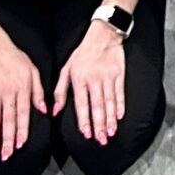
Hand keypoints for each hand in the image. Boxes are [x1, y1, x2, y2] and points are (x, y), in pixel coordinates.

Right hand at [0, 36, 47, 161]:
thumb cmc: (16, 59)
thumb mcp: (34, 71)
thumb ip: (39, 92)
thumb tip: (45, 110)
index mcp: (22, 88)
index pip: (23, 113)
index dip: (21, 129)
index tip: (20, 143)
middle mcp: (8, 93)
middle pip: (7, 119)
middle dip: (7, 139)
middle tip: (6, 154)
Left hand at [50, 20, 128, 146]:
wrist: (102, 35)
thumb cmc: (82, 54)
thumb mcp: (66, 69)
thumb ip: (59, 91)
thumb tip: (54, 111)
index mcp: (79, 79)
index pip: (82, 104)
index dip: (84, 120)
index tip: (87, 134)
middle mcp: (94, 79)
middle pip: (97, 106)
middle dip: (100, 124)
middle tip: (101, 139)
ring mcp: (108, 77)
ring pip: (109, 101)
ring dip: (111, 118)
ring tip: (111, 131)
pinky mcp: (119, 74)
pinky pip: (120, 92)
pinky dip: (120, 105)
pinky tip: (120, 116)